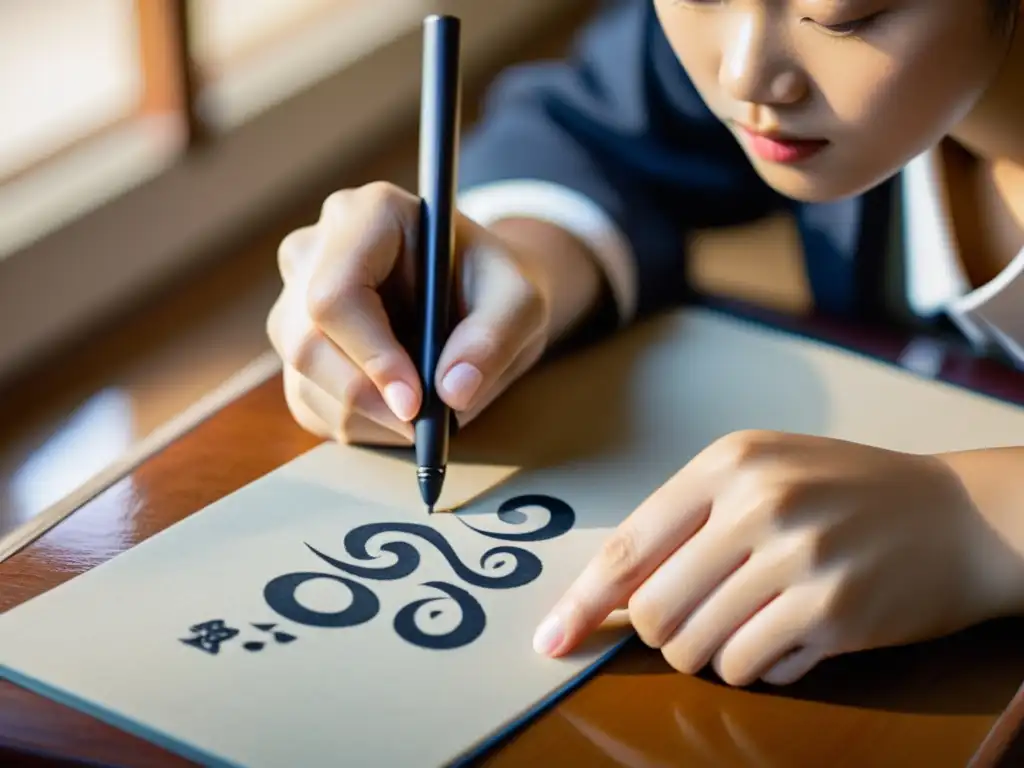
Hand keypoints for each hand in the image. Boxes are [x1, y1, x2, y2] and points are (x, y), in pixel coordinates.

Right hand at [266, 182, 555, 445]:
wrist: (477, 293)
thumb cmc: (495, 286)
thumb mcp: (520, 302)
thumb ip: (494, 339)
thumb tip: (453, 392)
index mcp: (368, 214)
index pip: (337, 294)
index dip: (371, 356)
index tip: (416, 402)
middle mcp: (316, 249)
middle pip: (307, 342)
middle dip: (365, 399)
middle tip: (421, 427)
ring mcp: (294, 297)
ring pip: (302, 379)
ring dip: (364, 418)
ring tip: (422, 416)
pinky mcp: (294, 343)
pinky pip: (306, 402)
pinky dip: (353, 425)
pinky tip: (396, 414)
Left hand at [532, 430, 995, 685]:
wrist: (962, 514)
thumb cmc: (849, 494)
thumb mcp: (765, 474)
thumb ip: (689, 522)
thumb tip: (613, 592)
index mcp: (728, 464)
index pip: (629, 545)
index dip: (582, 600)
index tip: (551, 638)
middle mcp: (757, 505)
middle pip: (654, 610)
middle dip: (663, 634)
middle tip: (698, 621)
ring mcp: (797, 558)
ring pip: (697, 649)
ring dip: (711, 653)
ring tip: (750, 624)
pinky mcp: (832, 612)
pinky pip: (751, 669)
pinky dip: (757, 666)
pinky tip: (791, 636)